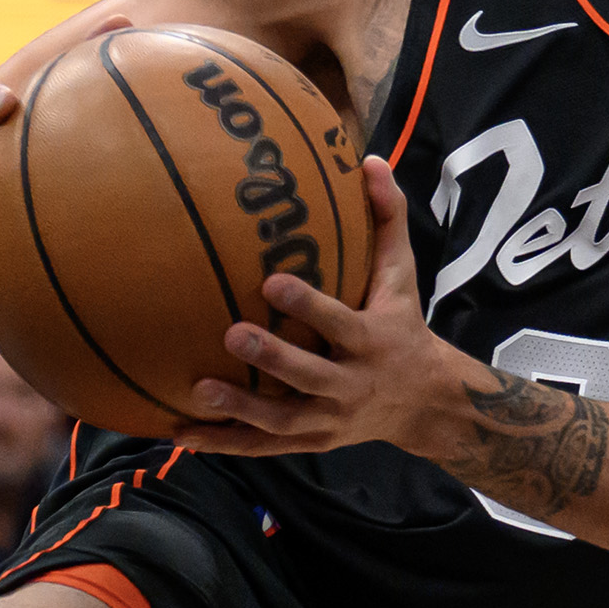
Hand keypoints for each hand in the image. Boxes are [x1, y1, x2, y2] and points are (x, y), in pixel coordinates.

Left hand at [183, 159, 478, 458]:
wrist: (426, 404)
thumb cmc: (403, 325)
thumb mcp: (403, 275)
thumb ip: (387, 219)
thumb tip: (368, 160)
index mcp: (372, 340)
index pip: (340, 322)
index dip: (309, 306)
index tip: (271, 283)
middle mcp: (352, 384)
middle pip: (310, 376)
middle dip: (273, 360)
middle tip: (231, 335)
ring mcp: (330, 420)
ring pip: (283, 421)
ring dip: (241, 411)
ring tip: (198, 391)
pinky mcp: (311, 442)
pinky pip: (263, 446)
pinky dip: (225, 443)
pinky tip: (182, 434)